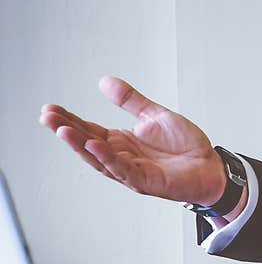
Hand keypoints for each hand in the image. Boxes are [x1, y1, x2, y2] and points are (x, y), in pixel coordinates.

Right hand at [39, 76, 226, 205]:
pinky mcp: (147, 181)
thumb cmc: (187, 147)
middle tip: (47, 116)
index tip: (50, 108)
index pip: (89, 130)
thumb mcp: (156, 116)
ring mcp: (133, 171)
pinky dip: (108, 158)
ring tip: (62, 130)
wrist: (211, 166)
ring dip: (81, 145)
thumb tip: (105, 82)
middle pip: (89, 144)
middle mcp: (123, 158)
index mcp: (123, 142)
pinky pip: (124, 170)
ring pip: (100, 159)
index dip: (70, 120)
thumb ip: (131, 101)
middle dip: (67, 131)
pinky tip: (95, 145)